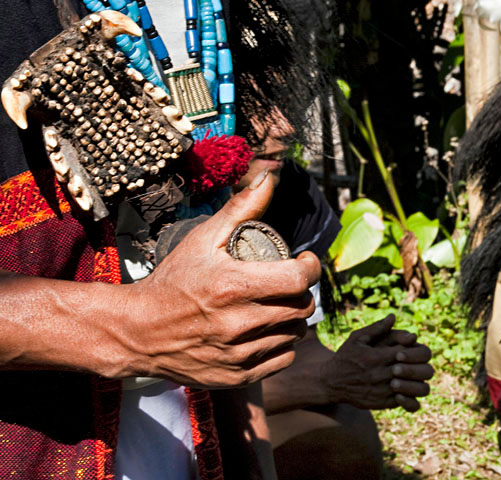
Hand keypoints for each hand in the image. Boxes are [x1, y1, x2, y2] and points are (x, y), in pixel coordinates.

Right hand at [122, 170, 319, 387]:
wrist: (137, 332)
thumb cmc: (173, 281)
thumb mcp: (203, 239)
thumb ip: (240, 208)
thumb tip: (269, 177)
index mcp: (234, 287)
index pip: (299, 279)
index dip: (310, 267)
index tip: (303, 261)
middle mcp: (239, 324)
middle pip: (301, 307)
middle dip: (301, 291)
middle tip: (288, 283)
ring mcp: (239, 354)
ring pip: (296, 333)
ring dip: (294, 318)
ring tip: (278, 305)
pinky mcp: (237, 377)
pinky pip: (283, 358)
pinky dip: (282, 344)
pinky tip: (270, 331)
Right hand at [323, 314, 433, 411]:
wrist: (331, 383)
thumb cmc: (346, 357)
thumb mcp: (357, 339)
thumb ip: (377, 328)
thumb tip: (393, 317)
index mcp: (376, 357)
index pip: (405, 352)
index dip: (412, 349)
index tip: (410, 346)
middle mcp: (380, 375)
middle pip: (410, 370)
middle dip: (417, 364)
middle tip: (417, 360)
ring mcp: (381, 391)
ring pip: (411, 387)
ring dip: (416, 379)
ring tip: (414, 373)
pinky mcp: (381, 403)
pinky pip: (404, 400)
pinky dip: (410, 393)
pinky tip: (407, 385)